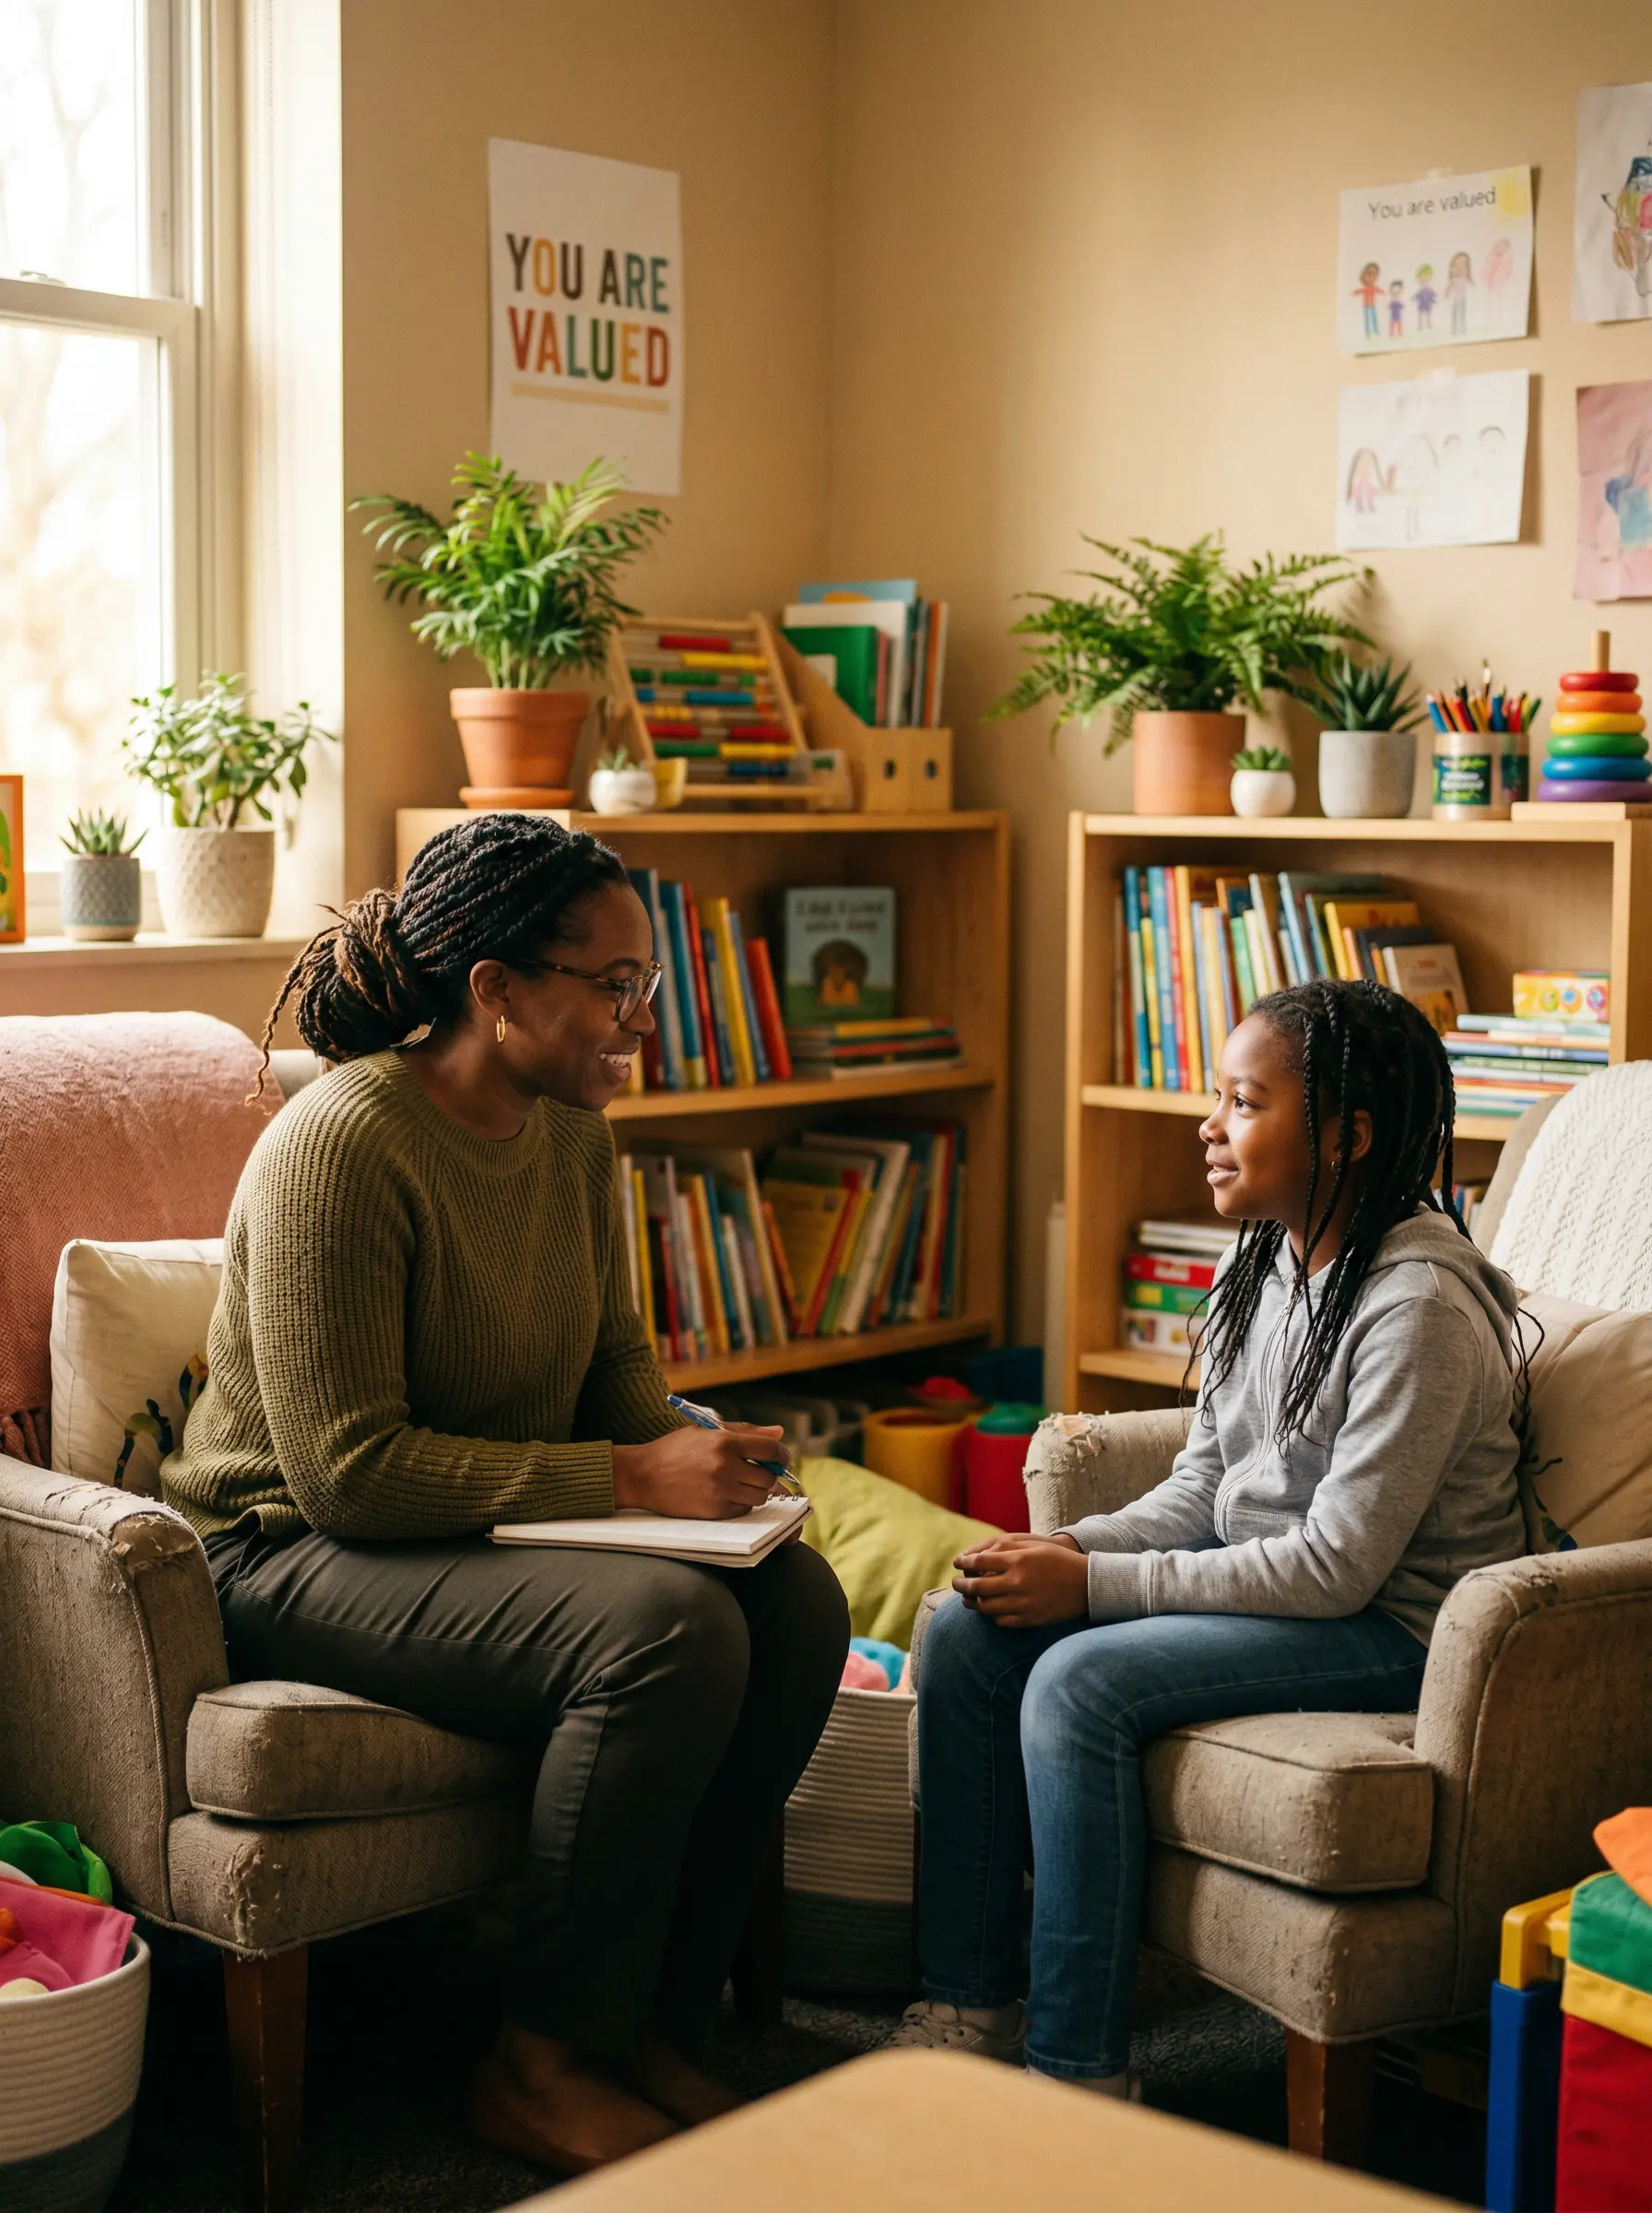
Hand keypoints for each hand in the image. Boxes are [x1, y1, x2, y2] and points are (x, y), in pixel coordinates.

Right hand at [612, 1424, 791, 1520]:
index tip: (779, 1459)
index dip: (781, 1455)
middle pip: (768, 1477)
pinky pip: (742, 1510)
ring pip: (759, 1496)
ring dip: (756, 1491)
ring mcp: (719, 1490)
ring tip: (741, 1484)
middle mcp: (724, 1466)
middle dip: (768, 1476)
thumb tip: (779, 1432)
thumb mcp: (707, 1431)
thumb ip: (745, 1431)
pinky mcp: (713, 1510)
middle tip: (759, 1474)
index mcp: (725, 1441)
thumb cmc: (675, 1449)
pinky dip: (740, 1504)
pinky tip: (726, 1494)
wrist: (643, 1475)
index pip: (771, 1449)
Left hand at [952, 1532, 1087, 1628]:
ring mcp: (1023, 1603)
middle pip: (976, 1587)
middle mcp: (1018, 1582)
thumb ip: (1005, 1548)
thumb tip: (977, 1555)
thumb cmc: (1058, 1560)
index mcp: (1018, 1560)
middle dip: (960, 1586)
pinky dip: (990, 1615)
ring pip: (985, 1608)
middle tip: (954, 1584)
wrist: (1087, 1584)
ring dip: (971, 1603)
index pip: (978, 1563)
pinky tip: (989, 1609)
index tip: (957, 1564)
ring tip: (967, 1599)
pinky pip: (1001, 1621)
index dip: (963, 1563)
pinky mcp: (1030, 1619)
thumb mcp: (1033, 1545)